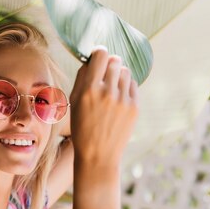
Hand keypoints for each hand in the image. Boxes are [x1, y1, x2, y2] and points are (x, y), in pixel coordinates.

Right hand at [68, 47, 138, 167]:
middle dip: (110, 64)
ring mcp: (123, 100)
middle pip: (115, 61)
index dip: (99, 53)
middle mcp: (107, 92)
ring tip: (111, 89)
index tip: (98, 57)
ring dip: (119, 75)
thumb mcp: (74, 103)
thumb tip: (92, 59)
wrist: (98, 155)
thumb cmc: (82, 128)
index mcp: (89, 90)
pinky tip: (118, 99)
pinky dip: (126, 88)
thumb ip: (82, 78)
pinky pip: (132, 85)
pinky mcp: (135, 107)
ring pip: (125, 72)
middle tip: (105, 73)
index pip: (100, 55)